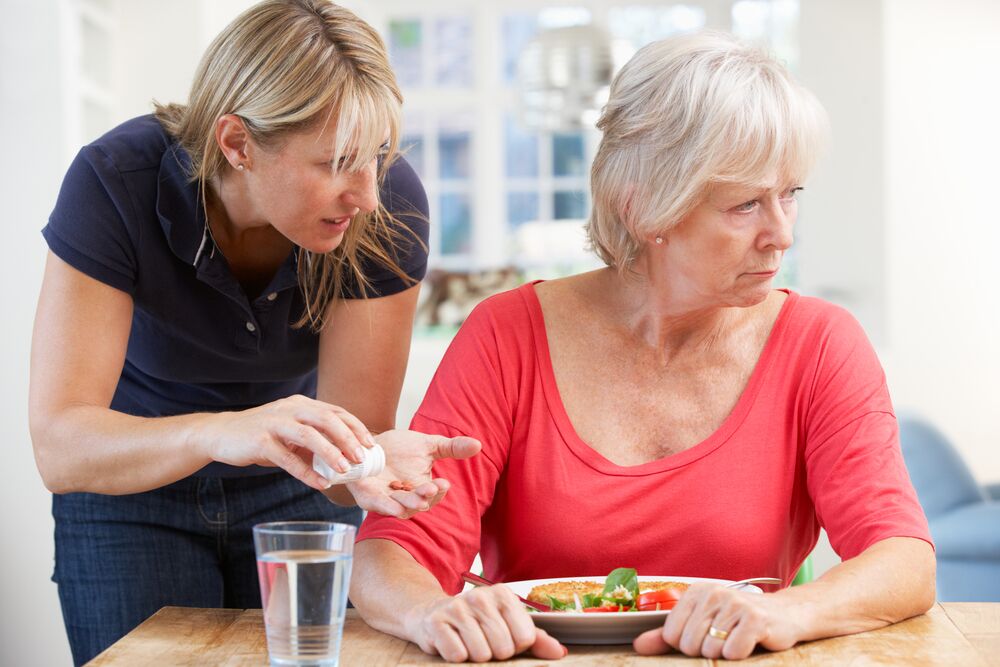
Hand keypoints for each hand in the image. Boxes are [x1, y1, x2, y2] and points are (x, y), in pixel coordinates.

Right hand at [201, 394, 372, 489]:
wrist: (221, 435)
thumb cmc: (262, 436)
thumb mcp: (291, 432)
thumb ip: (314, 440)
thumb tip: (345, 458)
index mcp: (301, 404)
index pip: (335, 411)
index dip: (355, 427)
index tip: (371, 444)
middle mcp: (290, 409)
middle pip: (327, 419)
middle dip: (348, 438)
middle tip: (362, 458)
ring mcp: (274, 423)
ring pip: (309, 435)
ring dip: (330, 453)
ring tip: (345, 470)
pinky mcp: (260, 441)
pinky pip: (287, 458)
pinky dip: (306, 472)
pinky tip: (320, 484)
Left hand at [346, 429, 480, 517]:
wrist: (368, 445)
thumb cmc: (400, 448)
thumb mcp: (428, 445)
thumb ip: (452, 447)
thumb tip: (478, 444)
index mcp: (422, 488)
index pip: (434, 494)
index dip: (439, 491)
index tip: (444, 483)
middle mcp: (406, 498)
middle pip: (418, 503)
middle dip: (425, 497)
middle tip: (431, 490)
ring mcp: (386, 500)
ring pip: (400, 508)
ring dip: (409, 505)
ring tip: (419, 501)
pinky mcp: (369, 498)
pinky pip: (378, 505)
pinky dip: (386, 507)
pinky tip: (394, 507)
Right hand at [404, 585, 566, 661]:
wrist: (433, 615)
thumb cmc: (477, 623)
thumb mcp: (507, 625)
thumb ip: (535, 639)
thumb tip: (559, 652)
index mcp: (503, 594)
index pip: (524, 638)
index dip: (515, 647)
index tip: (503, 638)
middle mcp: (481, 596)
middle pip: (503, 648)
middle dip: (494, 654)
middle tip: (483, 642)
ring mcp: (457, 607)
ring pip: (481, 654)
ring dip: (474, 657)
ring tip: (467, 643)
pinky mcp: (436, 621)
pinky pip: (457, 655)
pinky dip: (456, 657)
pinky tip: (452, 643)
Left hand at [633, 583, 801, 659]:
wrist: (785, 615)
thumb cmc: (739, 622)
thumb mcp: (702, 624)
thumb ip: (668, 636)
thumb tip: (638, 646)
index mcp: (696, 592)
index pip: (671, 634)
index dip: (686, 645)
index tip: (705, 636)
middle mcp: (714, 594)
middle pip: (690, 645)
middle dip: (706, 650)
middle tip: (725, 639)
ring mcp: (735, 604)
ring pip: (711, 650)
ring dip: (725, 653)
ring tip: (738, 639)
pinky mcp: (756, 619)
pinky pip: (733, 652)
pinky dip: (740, 655)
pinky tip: (750, 642)